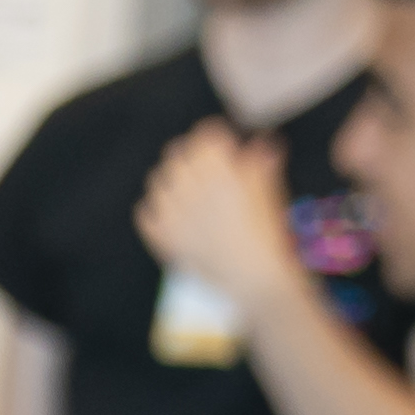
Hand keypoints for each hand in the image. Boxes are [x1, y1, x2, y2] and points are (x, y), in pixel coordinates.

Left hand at [133, 124, 302, 323]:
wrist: (253, 278)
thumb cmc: (267, 234)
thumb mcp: (270, 193)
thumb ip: (261, 164)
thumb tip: (262, 142)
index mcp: (220, 171)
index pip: (204, 136)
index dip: (213, 136)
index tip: (221, 143)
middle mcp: (191, 187)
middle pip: (176, 154)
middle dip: (190, 155)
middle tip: (204, 166)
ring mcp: (171, 212)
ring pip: (157, 180)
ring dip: (171, 179)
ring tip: (188, 189)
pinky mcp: (161, 236)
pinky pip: (145, 211)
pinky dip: (155, 208)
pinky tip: (171, 213)